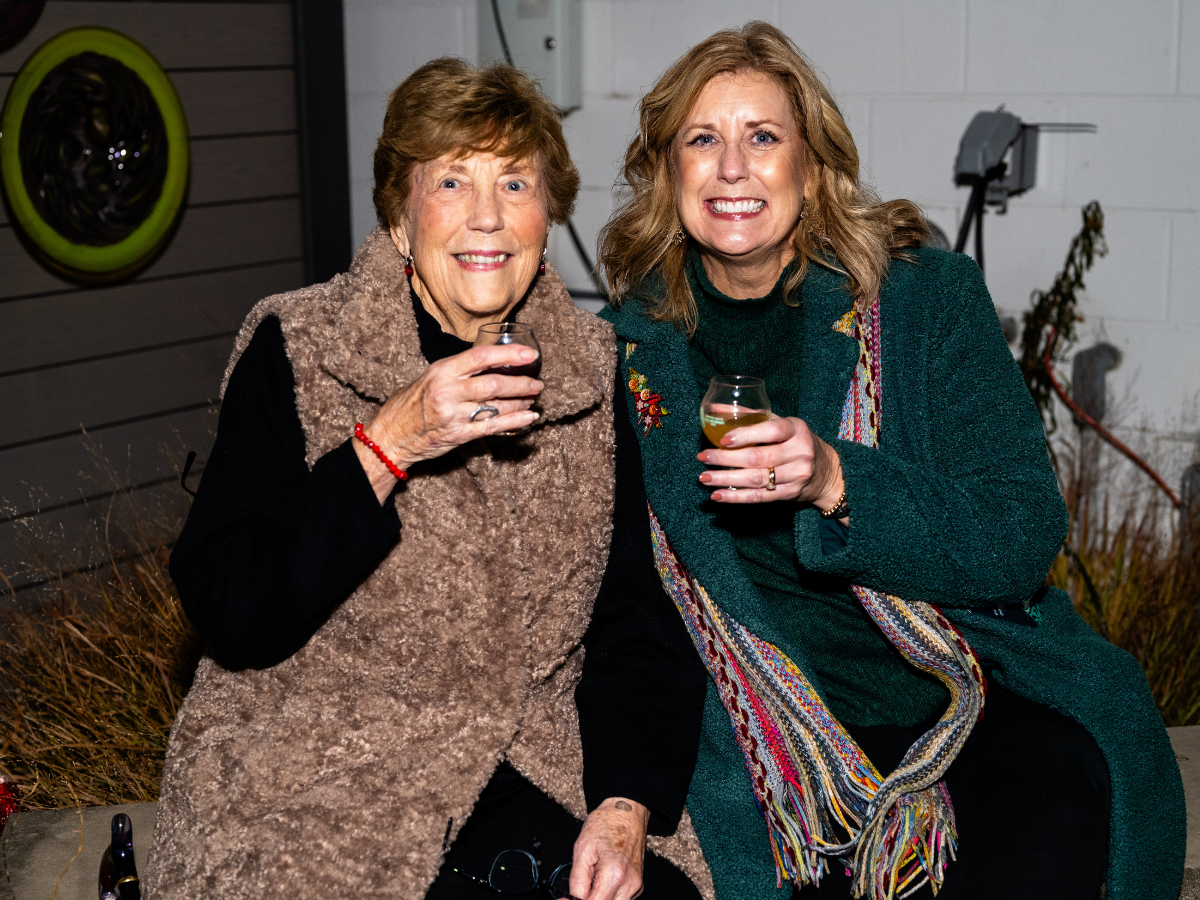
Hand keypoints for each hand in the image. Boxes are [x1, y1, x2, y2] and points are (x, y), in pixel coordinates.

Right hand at [354, 343, 542, 501]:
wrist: (392, 436)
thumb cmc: (412, 403)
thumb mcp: (431, 376)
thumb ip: (458, 370)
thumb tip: (491, 361)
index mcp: (442, 371)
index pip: (481, 357)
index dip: (509, 354)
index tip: (529, 354)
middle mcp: (448, 391)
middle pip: (495, 383)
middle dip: (522, 383)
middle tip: (537, 382)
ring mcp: (454, 415)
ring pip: (498, 406)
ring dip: (521, 402)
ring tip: (532, 399)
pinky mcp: (459, 435)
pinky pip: (493, 427)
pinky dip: (515, 422)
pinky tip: (529, 418)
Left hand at [569, 797, 648, 899]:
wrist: (626, 812)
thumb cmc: (605, 824)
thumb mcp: (581, 851)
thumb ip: (576, 882)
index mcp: (614, 874)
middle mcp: (629, 883)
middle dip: (589, 899)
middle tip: (580, 887)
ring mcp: (636, 885)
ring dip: (599, 897)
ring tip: (593, 879)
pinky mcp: (638, 885)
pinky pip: (620, 899)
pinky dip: (607, 894)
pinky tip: (602, 879)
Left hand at [697, 414, 843, 509]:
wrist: (827, 471)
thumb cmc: (797, 441)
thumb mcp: (782, 424)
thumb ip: (751, 415)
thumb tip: (715, 408)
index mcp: (797, 430)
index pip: (772, 431)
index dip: (746, 435)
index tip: (723, 439)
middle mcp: (800, 453)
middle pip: (758, 458)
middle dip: (726, 459)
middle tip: (704, 457)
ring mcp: (796, 476)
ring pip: (756, 480)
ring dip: (726, 480)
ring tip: (705, 478)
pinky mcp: (790, 494)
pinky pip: (759, 497)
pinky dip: (736, 497)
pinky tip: (718, 495)